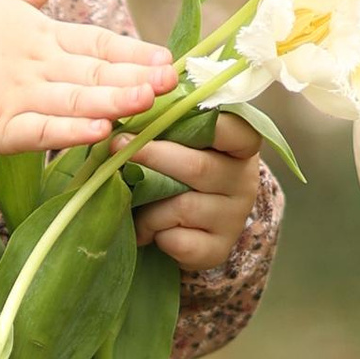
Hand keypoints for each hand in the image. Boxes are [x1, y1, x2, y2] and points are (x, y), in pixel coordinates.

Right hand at [0, 0, 171, 153]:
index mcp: (44, 36)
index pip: (99, 44)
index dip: (134, 51)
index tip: (169, 59)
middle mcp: (39, 65)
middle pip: (95, 72)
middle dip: (136, 76)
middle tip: (173, 82)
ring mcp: (20, 97)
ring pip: (75, 100)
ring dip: (112, 100)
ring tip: (147, 101)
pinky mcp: (0, 129)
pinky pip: (41, 131)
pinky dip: (70, 132)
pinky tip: (98, 132)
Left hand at [133, 110, 264, 269]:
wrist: (195, 230)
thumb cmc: (181, 174)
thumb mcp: (185, 146)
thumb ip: (170, 127)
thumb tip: (127, 109)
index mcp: (240, 148)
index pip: (237, 130)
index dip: (206, 121)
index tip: (164, 114)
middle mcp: (243, 181)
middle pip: (198, 167)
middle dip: (151, 156)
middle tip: (116, 147)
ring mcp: (233, 218)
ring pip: (182, 208)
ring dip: (148, 208)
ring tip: (131, 205)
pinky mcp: (217, 250)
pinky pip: (178, 241)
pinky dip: (156, 236)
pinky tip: (150, 233)